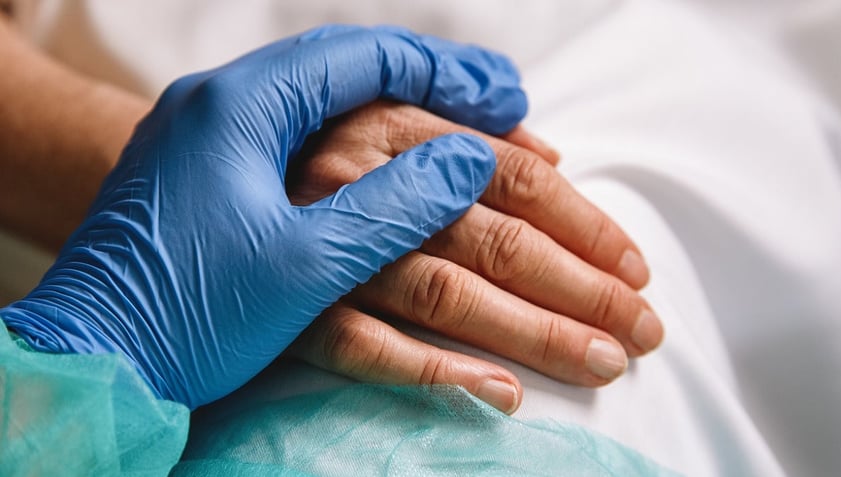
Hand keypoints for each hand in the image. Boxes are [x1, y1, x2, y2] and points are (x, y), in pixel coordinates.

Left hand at [0, 26, 528, 408]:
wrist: (91, 358)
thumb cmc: (186, 316)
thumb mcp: (303, 265)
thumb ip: (392, 208)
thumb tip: (468, 162)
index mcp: (240, 107)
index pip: (362, 58)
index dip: (445, 72)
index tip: (505, 98)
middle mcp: (220, 105)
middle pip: (347, 72)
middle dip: (429, 86)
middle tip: (500, 107)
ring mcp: (210, 139)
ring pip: (325, 105)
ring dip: (394, 114)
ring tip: (460, 131)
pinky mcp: (207, 178)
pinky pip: (298, 139)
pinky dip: (354, 146)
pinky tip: (386, 160)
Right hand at [287, 102, 663, 412]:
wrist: (197, 201)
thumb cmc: (307, 160)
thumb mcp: (380, 124)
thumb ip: (463, 136)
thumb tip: (552, 158)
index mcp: (390, 129)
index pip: (512, 177)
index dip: (585, 223)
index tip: (635, 269)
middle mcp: (360, 183)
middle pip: (495, 239)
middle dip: (581, 288)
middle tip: (640, 329)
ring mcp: (324, 251)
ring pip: (447, 294)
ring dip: (533, 333)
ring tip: (600, 362)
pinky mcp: (291, 313)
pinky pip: (365, 348)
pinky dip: (435, 371)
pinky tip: (501, 395)